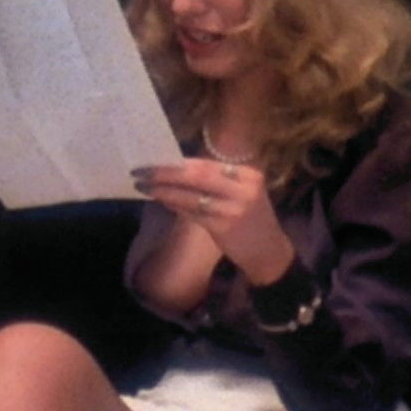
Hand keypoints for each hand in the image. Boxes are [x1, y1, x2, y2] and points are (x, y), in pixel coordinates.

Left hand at [132, 159, 294, 285]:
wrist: (269, 252)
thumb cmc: (251, 220)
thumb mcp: (241, 194)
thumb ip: (217, 181)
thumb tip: (175, 169)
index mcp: (248, 174)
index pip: (206, 164)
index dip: (178, 161)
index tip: (155, 158)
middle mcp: (243, 188)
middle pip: (197, 175)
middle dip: (166, 172)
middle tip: (141, 171)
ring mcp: (234, 208)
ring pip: (191, 195)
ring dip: (164, 190)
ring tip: (144, 186)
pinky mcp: (224, 227)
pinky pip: (192, 213)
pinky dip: (174, 205)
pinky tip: (161, 200)